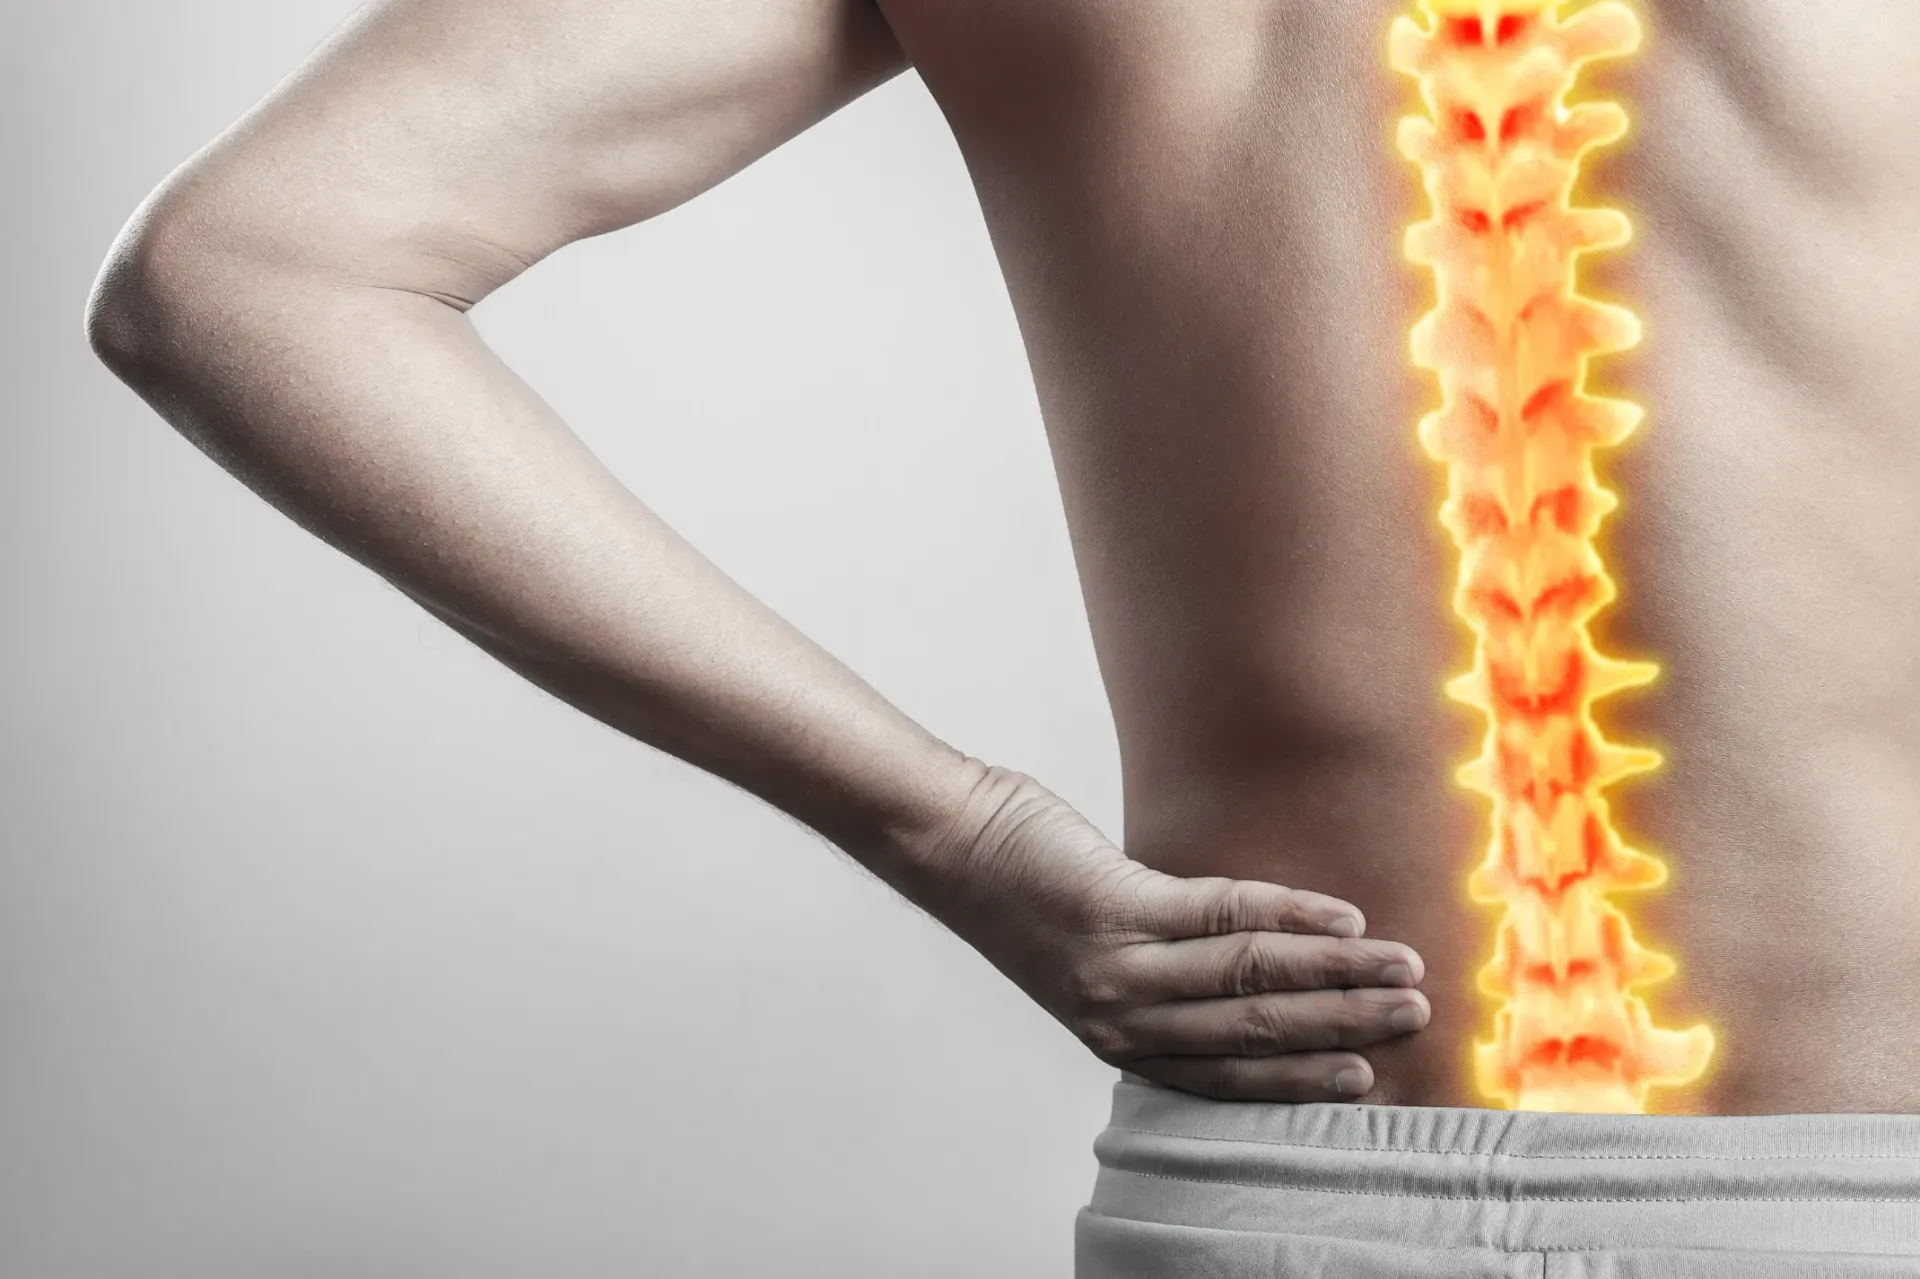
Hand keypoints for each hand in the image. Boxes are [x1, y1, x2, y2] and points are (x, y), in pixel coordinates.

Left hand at [899, 764, 1428, 1100]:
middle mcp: (1120, 1018)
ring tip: (1399, 968)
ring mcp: (1118, 967)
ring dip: (1336, 974)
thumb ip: (1172, 975)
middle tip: (1414, 1016)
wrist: (954, 842)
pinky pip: (1222, 915)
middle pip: (1252, 1034)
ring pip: (1248, 980)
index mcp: (1120, 1038)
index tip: (1366, 1078)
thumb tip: (1264, 969)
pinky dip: (1290, 914)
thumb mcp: (1104, 959)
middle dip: (1342, 1027)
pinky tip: (1340, 917)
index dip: (1300, 1080)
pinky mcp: (1116, 909)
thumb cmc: (1033, 892)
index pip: (1225, 1077)